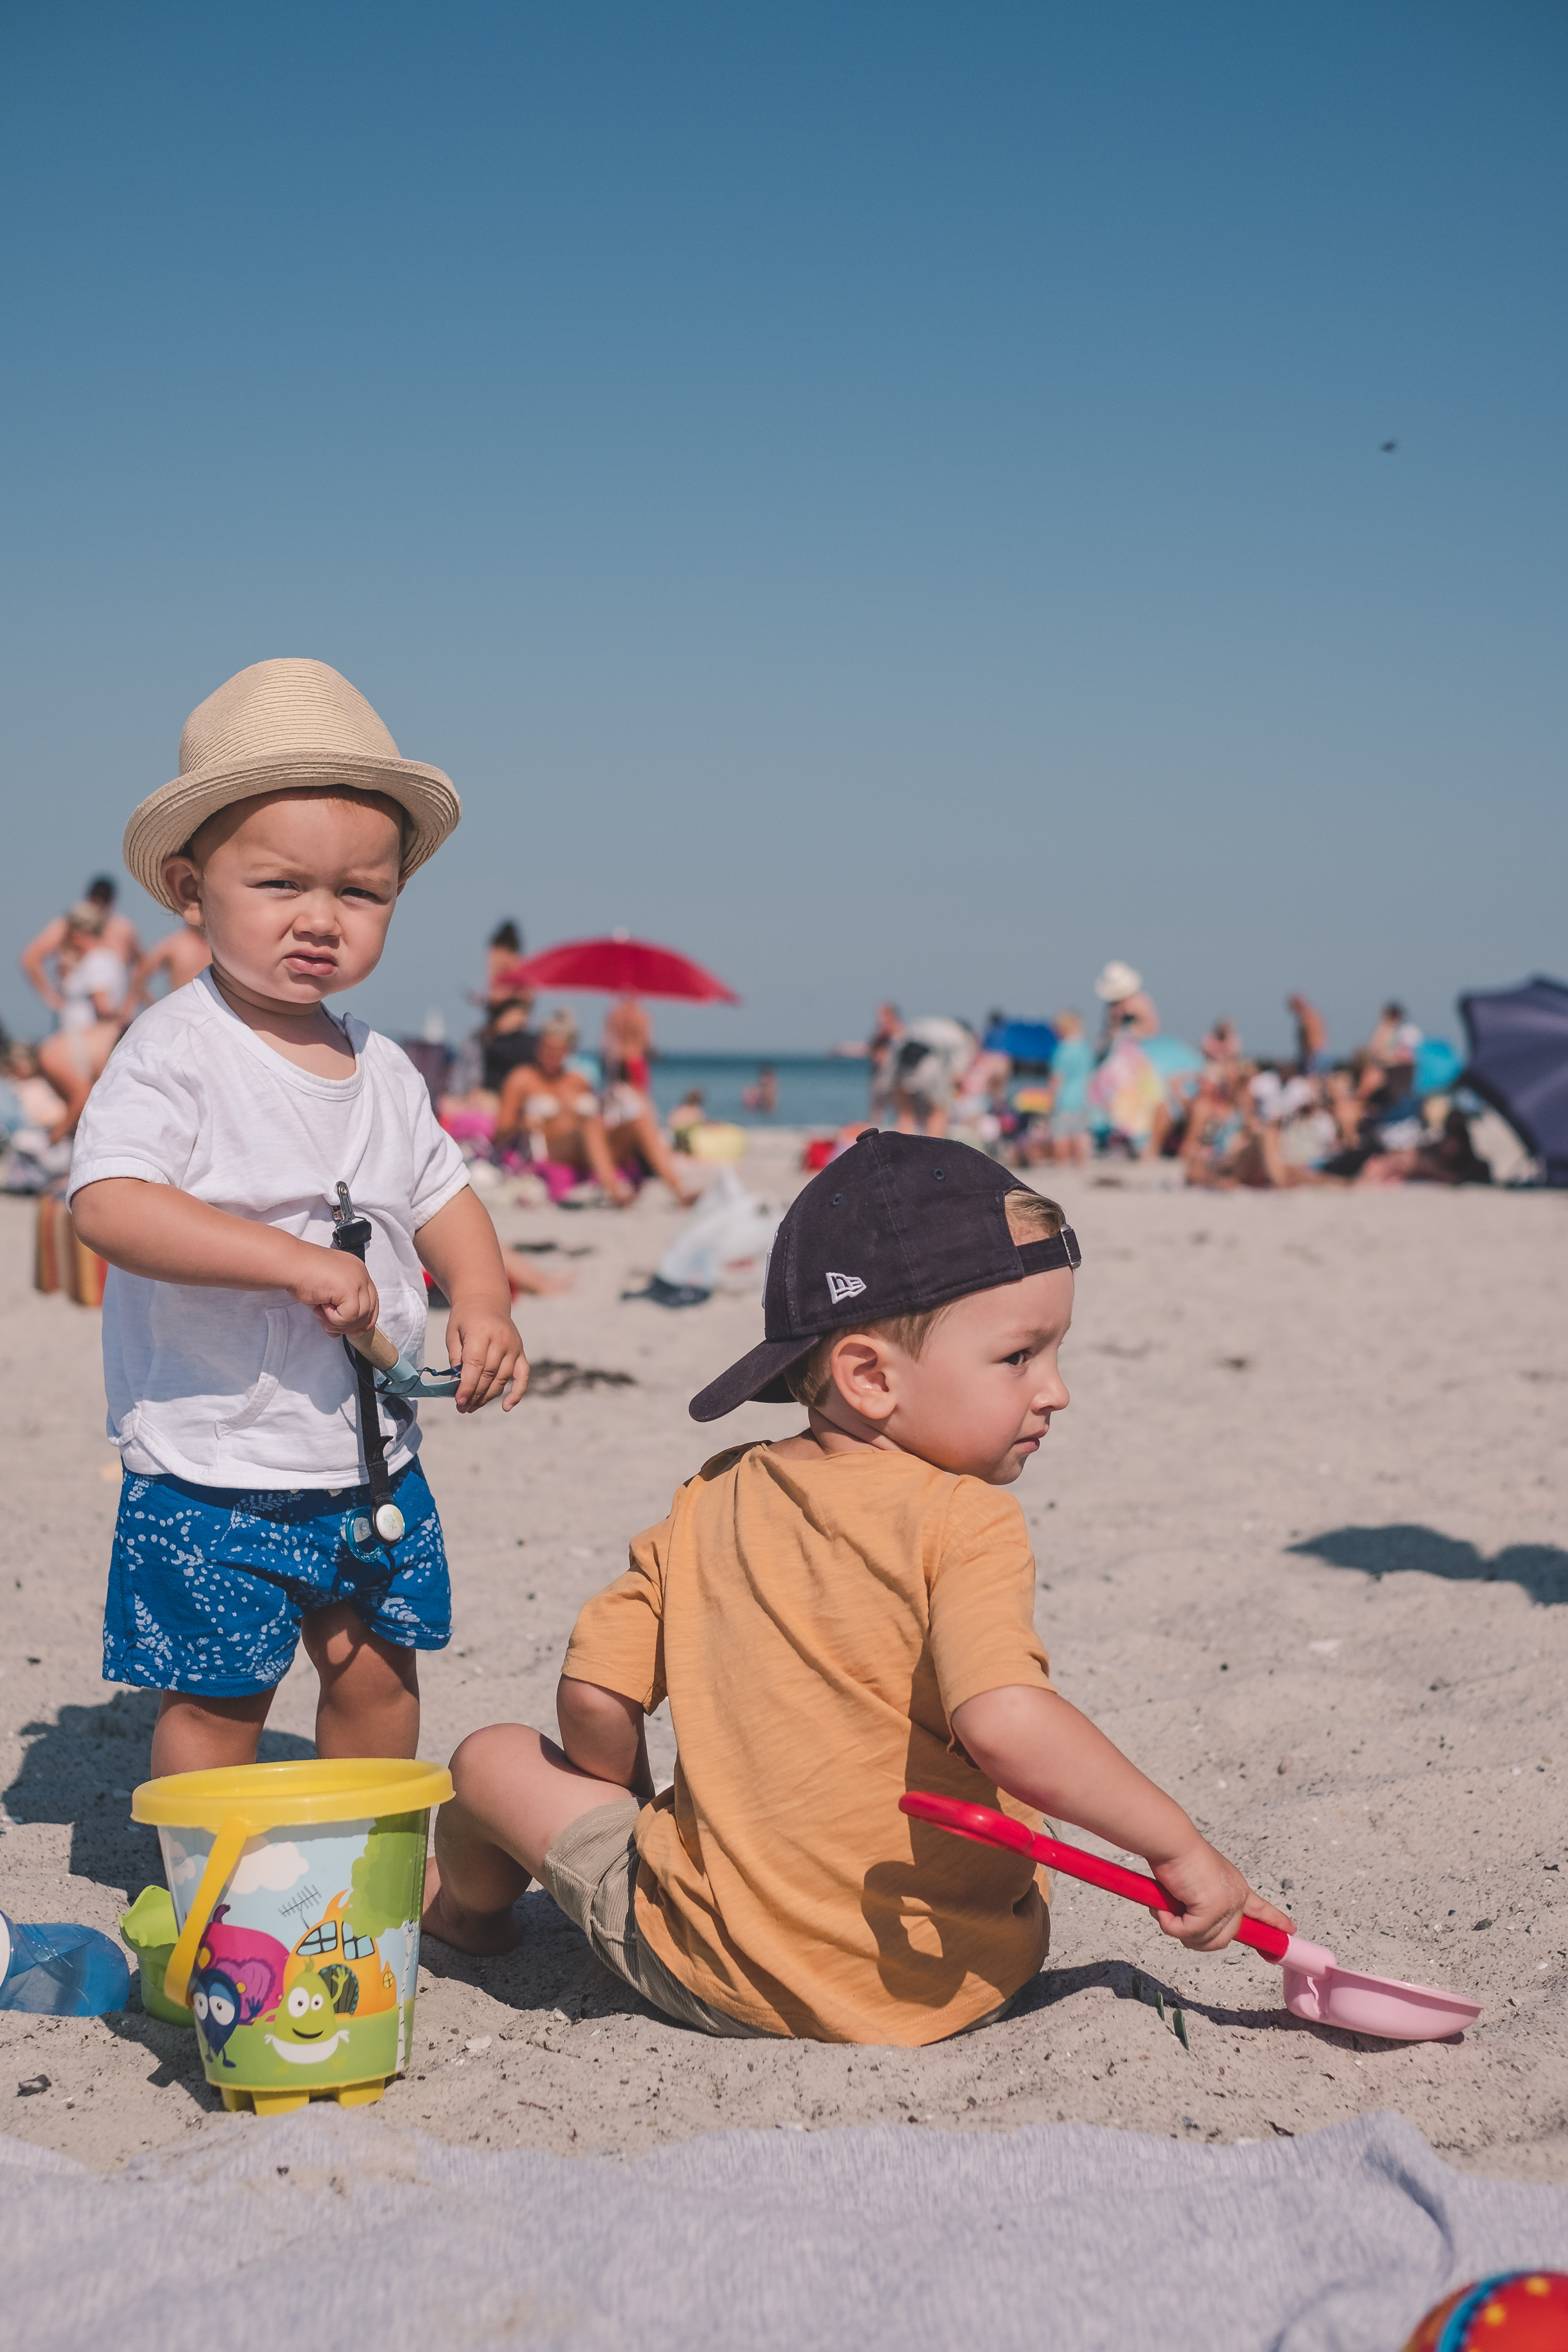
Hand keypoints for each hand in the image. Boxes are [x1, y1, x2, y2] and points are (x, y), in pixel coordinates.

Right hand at [287, 1241, 378, 1339]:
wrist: (290, 1265)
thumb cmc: (303, 1276)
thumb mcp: (326, 1296)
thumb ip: (336, 1312)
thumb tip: (338, 1333)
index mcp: (358, 1272)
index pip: (372, 1302)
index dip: (364, 1320)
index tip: (353, 1331)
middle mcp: (361, 1274)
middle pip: (370, 1311)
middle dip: (351, 1325)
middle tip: (330, 1326)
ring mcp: (358, 1280)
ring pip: (360, 1316)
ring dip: (338, 1322)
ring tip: (321, 1312)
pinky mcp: (350, 1288)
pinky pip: (349, 1316)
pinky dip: (333, 1318)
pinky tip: (321, 1307)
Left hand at [445, 1299, 528, 1412]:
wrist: (486, 1301)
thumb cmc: (465, 1319)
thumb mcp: (453, 1334)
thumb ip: (456, 1359)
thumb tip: (457, 1386)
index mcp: (482, 1332)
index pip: (476, 1365)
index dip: (468, 1385)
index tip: (459, 1401)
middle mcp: (501, 1339)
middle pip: (489, 1374)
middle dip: (475, 1394)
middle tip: (462, 1408)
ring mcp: (514, 1346)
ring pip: (503, 1378)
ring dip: (488, 1397)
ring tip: (472, 1407)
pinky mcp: (520, 1352)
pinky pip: (523, 1376)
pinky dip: (517, 1393)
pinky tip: (506, 1406)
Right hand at [1146, 1837, 1294, 1951]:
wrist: (1171, 1841)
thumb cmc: (1178, 1855)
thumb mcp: (1195, 1882)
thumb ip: (1200, 1904)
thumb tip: (1187, 1924)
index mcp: (1236, 1886)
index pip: (1261, 1908)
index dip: (1274, 1920)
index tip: (1290, 1929)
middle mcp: (1236, 1897)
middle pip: (1223, 1938)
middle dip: (1195, 1936)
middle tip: (1174, 1921)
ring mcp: (1226, 1905)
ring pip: (1204, 1941)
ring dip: (1179, 1930)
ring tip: (1166, 1910)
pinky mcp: (1211, 1910)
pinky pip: (1187, 1933)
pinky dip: (1170, 1925)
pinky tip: (1163, 1909)